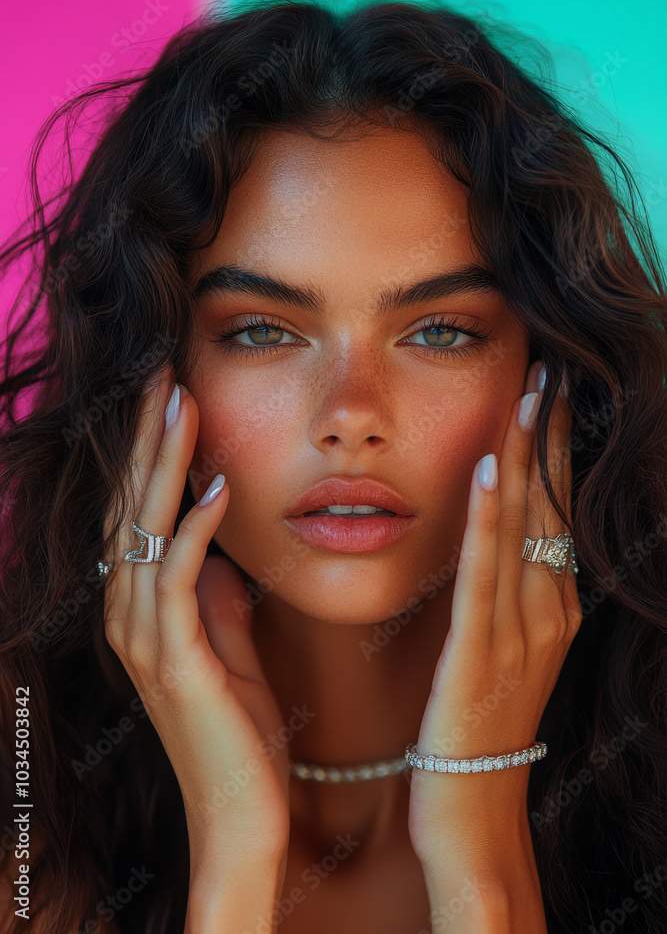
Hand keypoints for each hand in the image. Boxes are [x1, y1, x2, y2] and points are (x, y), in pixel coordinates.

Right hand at [102, 365, 289, 873]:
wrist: (242, 813)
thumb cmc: (238, 731)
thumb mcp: (229, 647)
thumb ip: (218, 599)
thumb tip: (221, 550)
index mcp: (144, 610)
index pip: (141, 513)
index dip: (152, 455)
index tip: (171, 397)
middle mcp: (130, 616)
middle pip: (132, 509)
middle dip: (146, 440)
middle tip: (159, 375)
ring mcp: (146, 639)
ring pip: (146, 530)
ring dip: (165, 466)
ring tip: (181, 403)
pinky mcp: (174, 661)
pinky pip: (179, 579)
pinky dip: (194, 529)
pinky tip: (216, 487)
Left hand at [407, 358, 581, 865]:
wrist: (473, 810)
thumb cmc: (475, 726)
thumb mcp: (498, 651)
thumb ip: (496, 596)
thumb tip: (486, 540)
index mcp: (551, 607)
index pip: (556, 511)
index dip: (554, 449)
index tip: (548, 393)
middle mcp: (547, 610)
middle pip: (551, 506)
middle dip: (550, 435)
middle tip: (549, 368)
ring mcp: (522, 631)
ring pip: (526, 527)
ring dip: (526, 455)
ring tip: (529, 392)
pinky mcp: (482, 652)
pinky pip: (486, 572)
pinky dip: (490, 518)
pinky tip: (491, 469)